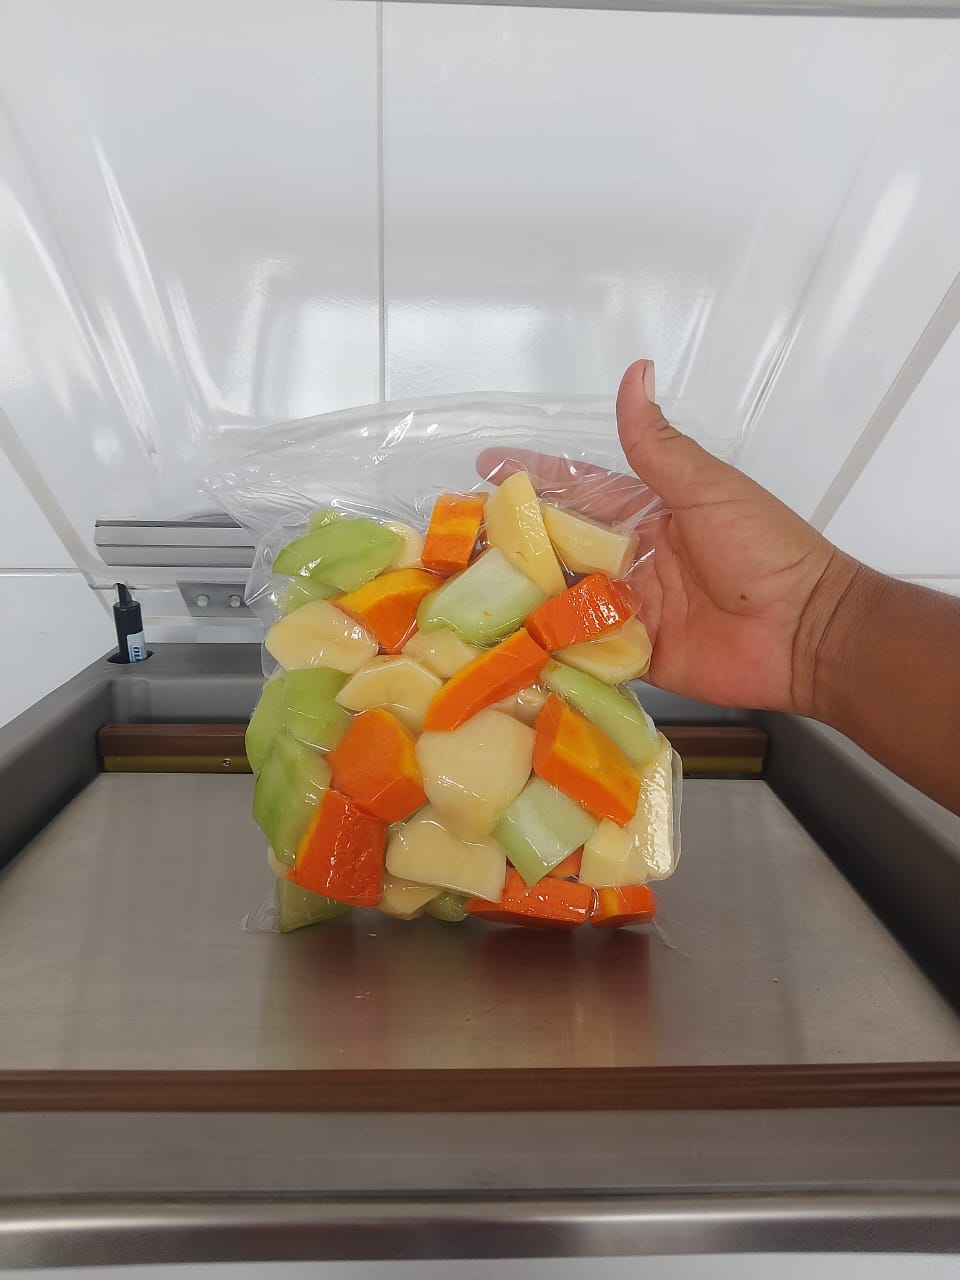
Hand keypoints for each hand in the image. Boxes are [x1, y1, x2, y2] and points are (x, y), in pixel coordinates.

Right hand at [478, 360, 860, 715]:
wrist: (805, 633)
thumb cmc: (765, 551)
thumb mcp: (707, 488)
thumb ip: (658, 444)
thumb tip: (636, 371)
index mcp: (646, 513)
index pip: (577, 490)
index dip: (532, 477)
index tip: (482, 468)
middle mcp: (631, 558)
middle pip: (558, 548)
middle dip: (509, 544)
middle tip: (451, 544)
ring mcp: (630, 608)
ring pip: (563, 599)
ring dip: (520, 597)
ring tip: (462, 595)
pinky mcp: (635, 653)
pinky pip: (583, 650)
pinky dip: (549, 647)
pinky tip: (503, 645)